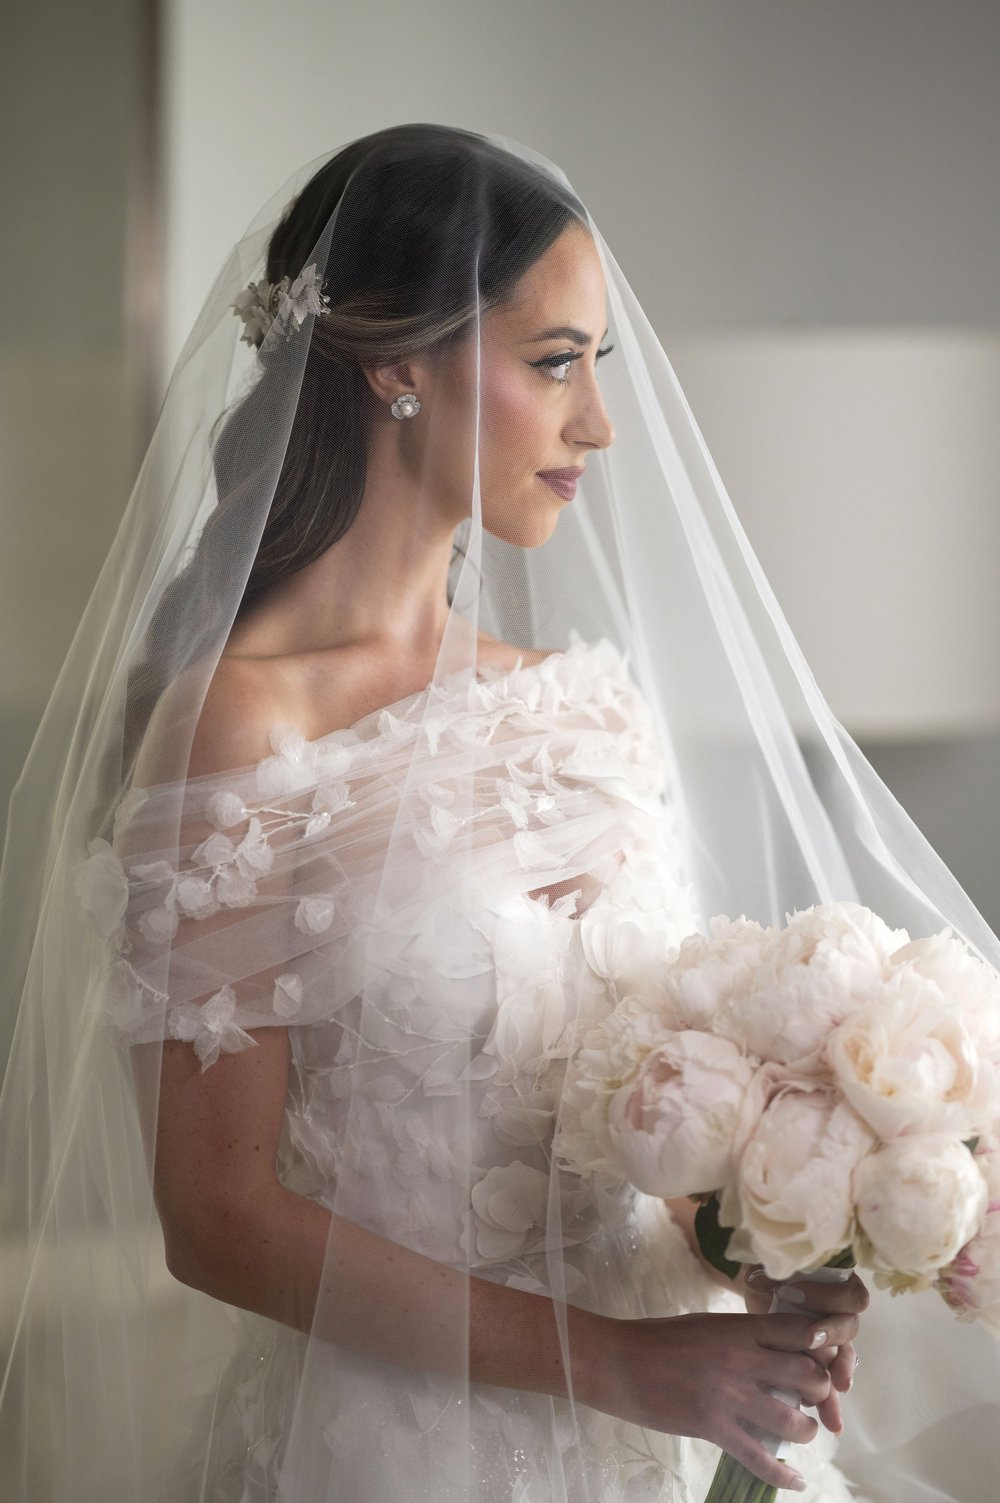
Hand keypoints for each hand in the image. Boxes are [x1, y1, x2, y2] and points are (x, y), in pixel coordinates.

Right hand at [577, 1306, 860, 1492]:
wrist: (620, 1361)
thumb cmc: (659, 1338)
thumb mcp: (708, 1325)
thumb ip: (743, 1337)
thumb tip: (774, 1352)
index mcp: (740, 1329)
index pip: (800, 1332)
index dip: (822, 1346)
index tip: (821, 1357)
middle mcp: (742, 1359)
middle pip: (808, 1376)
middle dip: (820, 1391)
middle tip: (813, 1398)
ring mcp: (729, 1396)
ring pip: (792, 1420)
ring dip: (805, 1430)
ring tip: (801, 1431)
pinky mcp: (714, 1427)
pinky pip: (760, 1458)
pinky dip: (783, 1474)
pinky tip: (796, 1481)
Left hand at [740, 1265, 869, 1437]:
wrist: (759, 1299)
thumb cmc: (768, 1278)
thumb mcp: (772, 1270)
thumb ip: (777, 1275)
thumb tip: (769, 1282)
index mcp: (837, 1287)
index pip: (848, 1294)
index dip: (827, 1296)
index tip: (794, 1295)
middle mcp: (841, 1315)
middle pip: (849, 1326)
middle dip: (832, 1334)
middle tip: (813, 1340)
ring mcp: (834, 1341)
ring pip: (845, 1358)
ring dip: (841, 1373)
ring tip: (839, 1387)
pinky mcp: (821, 1365)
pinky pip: (831, 1383)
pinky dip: (831, 1402)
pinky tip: (830, 1421)